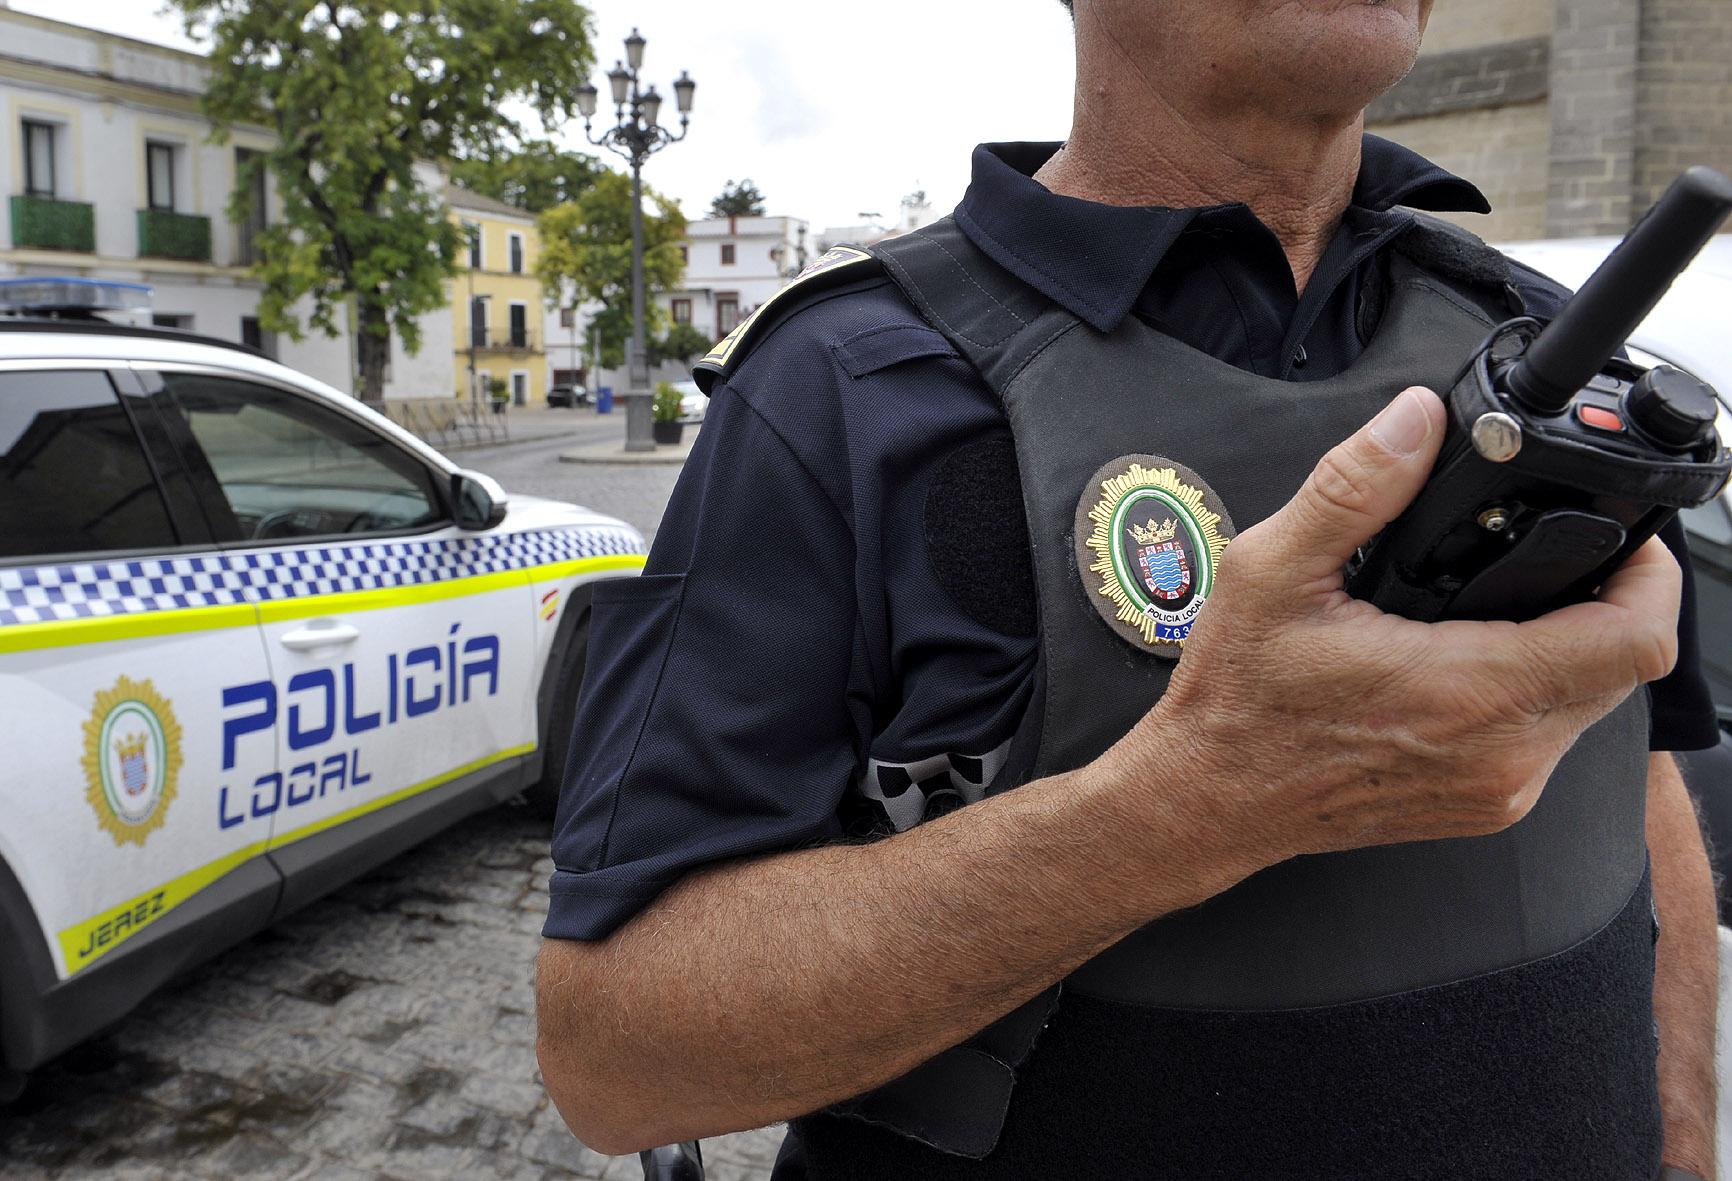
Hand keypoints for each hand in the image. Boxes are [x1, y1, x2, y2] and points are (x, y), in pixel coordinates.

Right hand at [1109, 386, 1681, 871]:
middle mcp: (1501, 754)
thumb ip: (1353, 486)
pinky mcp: (1487, 808)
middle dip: (1607, 603)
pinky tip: (1478, 659)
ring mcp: (1499, 791)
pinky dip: (1537, 691)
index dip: (1650, 577)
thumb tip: (1416, 420)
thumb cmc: (1238, 700)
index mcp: (1465, 692)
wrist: (1210, 800)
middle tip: (1552, 556)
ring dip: (1573, 648)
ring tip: (1506, 604)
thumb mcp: (1272, 571)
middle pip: (1625, 668)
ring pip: (1593, 705)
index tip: (1620, 539)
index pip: (1634, 640)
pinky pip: (1552, 738)